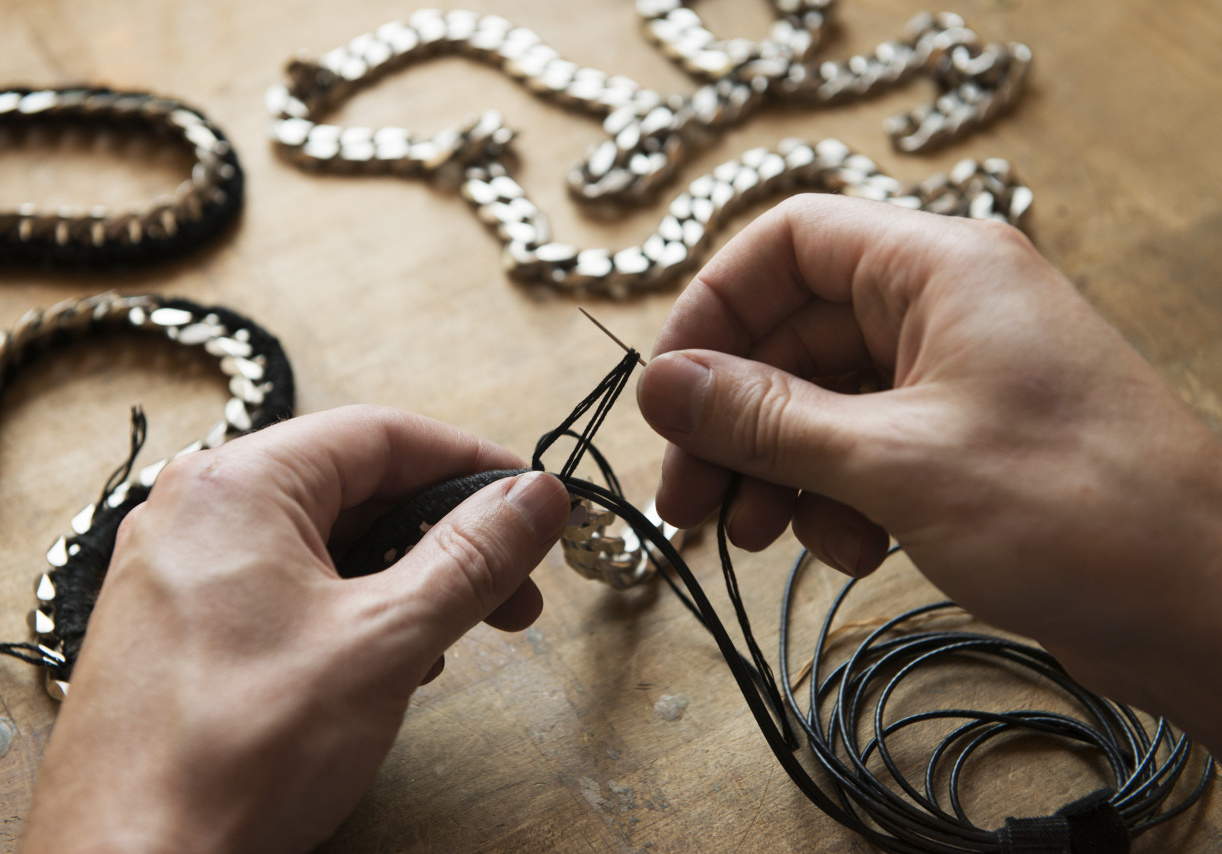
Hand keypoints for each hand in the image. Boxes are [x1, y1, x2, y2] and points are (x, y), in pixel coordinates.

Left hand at [22, 406, 569, 853]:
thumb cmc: (238, 752)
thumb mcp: (386, 639)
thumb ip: (471, 557)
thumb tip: (538, 496)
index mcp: (237, 484)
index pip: (381, 433)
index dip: (471, 464)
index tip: (532, 501)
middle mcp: (197, 512)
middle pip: (353, 487)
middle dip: (443, 536)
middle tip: (513, 588)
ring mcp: (180, 571)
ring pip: (323, 543)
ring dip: (401, 580)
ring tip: (447, 640)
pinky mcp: (179, 628)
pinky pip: (285, 589)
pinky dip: (350, 612)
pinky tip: (385, 666)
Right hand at [637, 195, 1221, 752]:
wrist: (1204, 603)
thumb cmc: (1074, 509)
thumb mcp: (891, 461)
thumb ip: (764, 419)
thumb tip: (659, 386)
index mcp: (937, 269)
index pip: (787, 243)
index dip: (714, 309)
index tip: (670, 393)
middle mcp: (944, 308)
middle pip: (793, 337)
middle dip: (733, 421)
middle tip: (688, 502)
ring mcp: (955, 376)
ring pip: (821, 402)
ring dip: (776, 468)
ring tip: (755, 536)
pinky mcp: (964, 441)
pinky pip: (862, 448)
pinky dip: (835, 497)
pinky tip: (850, 549)